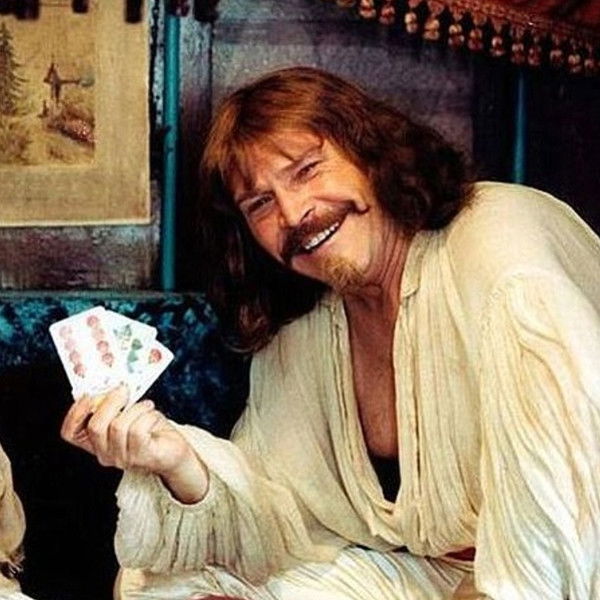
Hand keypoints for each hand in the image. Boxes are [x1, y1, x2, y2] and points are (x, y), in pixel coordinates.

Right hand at [60, 384, 208, 502]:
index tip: (88, 393)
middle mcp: (105, 454)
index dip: (76, 412)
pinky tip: (152, 416)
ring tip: (146, 406)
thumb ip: (114, 404)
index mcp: (96, 442)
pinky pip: (138, 431)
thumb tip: (110, 384)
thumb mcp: (127, 413)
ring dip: (135, 409)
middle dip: (110, 403)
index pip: (70, 433)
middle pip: (96, 427)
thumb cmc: (150, 429)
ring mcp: (123, 458)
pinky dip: (146, 416)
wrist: (173, 450)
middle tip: (123, 390)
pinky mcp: (141, 457)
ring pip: (119, 426)